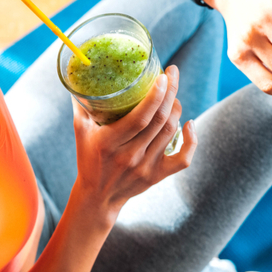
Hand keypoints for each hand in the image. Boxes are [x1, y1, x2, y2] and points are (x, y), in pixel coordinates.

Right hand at [70, 66, 197, 222]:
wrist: (98, 198)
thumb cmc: (89, 159)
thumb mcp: (80, 132)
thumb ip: (82, 106)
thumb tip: (80, 77)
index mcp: (109, 143)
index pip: (139, 118)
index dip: (154, 97)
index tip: (162, 76)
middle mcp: (130, 156)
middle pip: (159, 121)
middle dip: (170, 93)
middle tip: (173, 73)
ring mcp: (146, 167)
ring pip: (170, 132)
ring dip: (176, 108)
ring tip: (173, 93)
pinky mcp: (157, 176)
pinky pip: (182, 159)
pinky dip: (191, 141)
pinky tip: (190, 123)